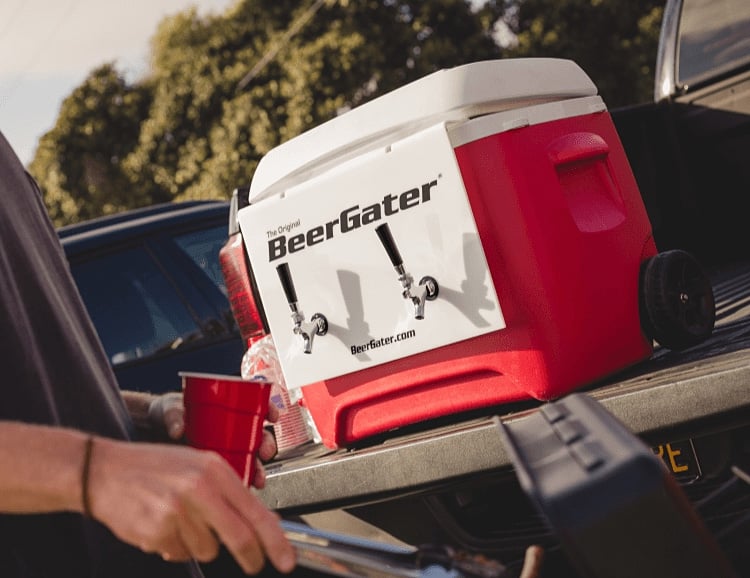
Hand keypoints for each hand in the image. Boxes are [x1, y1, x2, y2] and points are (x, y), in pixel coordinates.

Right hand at [86, 437, 295, 573]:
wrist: (103, 470)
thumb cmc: (154, 466)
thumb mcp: (198, 465)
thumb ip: (227, 491)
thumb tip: (258, 522)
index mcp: (214, 469)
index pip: (256, 511)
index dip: (275, 540)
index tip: (286, 557)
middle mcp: (199, 488)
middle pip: (239, 537)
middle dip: (251, 557)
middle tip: (254, 564)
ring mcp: (177, 512)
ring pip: (208, 550)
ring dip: (200, 544)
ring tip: (180, 520)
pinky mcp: (157, 532)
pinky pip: (180, 554)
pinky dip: (175, 546)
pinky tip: (162, 525)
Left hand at [148, 393, 279, 488]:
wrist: (149, 437)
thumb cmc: (165, 416)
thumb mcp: (169, 409)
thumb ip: (173, 415)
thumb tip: (178, 428)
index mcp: (226, 410)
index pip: (255, 407)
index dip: (269, 410)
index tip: (273, 415)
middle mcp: (231, 431)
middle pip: (258, 437)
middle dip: (267, 445)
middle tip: (264, 452)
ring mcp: (225, 451)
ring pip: (250, 460)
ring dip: (259, 469)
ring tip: (258, 479)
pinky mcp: (215, 472)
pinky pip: (235, 479)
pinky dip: (241, 486)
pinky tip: (242, 492)